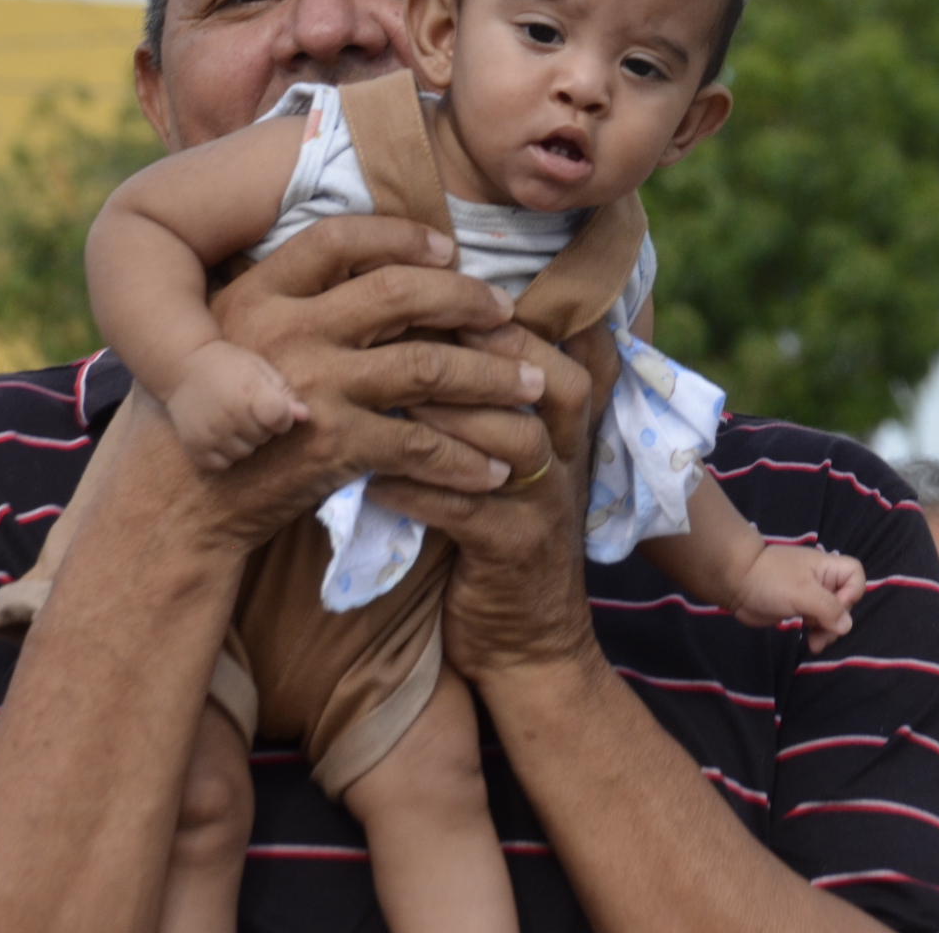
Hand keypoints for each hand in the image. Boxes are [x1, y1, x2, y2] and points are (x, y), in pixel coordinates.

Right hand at [164, 341, 308, 471]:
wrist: (183, 366)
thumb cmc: (230, 366)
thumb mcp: (261, 369)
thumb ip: (286, 394)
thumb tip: (305, 417)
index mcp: (248, 393)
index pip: (281, 420)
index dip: (282, 415)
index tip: (271, 404)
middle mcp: (229, 416)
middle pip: (264, 437)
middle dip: (261, 425)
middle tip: (243, 405)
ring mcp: (210, 434)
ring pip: (245, 453)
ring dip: (243, 440)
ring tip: (229, 417)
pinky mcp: (195, 449)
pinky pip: (223, 464)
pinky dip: (224, 453)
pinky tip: (218, 432)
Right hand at [178, 214, 555, 552]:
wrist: (174, 507)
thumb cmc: (200, 422)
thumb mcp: (224, 341)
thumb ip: (282, 305)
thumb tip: (361, 272)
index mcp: (257, 293)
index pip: (340, 239)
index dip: (401, 236)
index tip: (449, 248)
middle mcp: (285, 329)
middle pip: (401, 293)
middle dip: (468, 299)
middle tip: (508, 313)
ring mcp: (312, 385)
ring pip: (429, 365)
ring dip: (493, 377)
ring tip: (534, 385)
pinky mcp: (332, 446)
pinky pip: (422, 443)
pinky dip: (466, 458)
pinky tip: (494, 468)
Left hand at [367, 324, 617, 684]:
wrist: (526, 647)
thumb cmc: (500, 536)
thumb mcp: (514, 467)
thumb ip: (494, 405)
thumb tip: (430, 327)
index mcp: (571, 428)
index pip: (563, 349)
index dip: (508, 317)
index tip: (440, 291)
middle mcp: (572, 458)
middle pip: (550, 381)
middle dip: (483, 351)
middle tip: (407, 328)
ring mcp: (549, 506)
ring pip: (511, 440)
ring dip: (445, 415)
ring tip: (381, 397)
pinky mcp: (514, 553)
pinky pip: (465, 509)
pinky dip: (414, 488)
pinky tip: (367, 476)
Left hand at [731, 545, 866, 652]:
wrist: (736, 583)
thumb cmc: (771, 581)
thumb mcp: (803, 593)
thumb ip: (828, 608)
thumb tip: (847, 626)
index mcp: (826, 567)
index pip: (855, 575)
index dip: (852, 593)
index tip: (835, 606)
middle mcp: (822, 580)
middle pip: (845, 600)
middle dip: (837, 620)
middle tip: (821, 633)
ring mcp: (810, 595)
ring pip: (832, 615)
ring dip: (828, 631)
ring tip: (815, 644)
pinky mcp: (799, 608)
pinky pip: (817, 622)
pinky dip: (817, 633)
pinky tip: (811, 643)